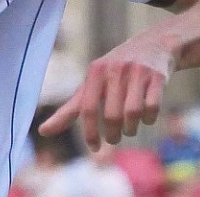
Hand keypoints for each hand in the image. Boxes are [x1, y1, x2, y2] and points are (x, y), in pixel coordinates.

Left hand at [41, 33, 174, 148]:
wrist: (154, 46)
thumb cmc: (116, 72)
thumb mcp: (92, 85)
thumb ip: (71, 109)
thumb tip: (42, 132)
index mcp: (95, 72)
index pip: (87, 108)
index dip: (90, 133)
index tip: (94, 148)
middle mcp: (115, 70)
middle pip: (111, 115)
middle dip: (113, 134)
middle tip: (114, 139)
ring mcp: (137, 73)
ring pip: (133, 114)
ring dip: (131, 129)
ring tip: (129, 130)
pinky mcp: (157, 77)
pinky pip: (152, 108)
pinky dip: (149, 120)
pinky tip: (146, 119)